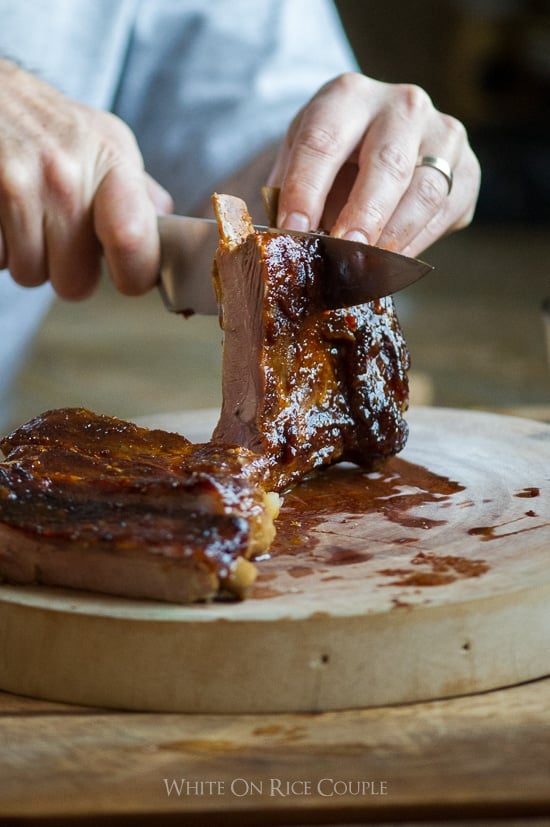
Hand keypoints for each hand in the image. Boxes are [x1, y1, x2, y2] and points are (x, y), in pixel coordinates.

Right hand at [0, 59, 172, 298]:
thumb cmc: (51, 125)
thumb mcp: (106, 141)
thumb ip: (138, 192)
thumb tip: (168, 230)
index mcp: (110, 164)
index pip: (133, 242)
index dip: (134, 275)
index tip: (128, 277)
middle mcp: (65, 175)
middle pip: (76, 281)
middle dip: (67, 270)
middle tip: (60, 236)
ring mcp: (17, 185)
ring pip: (32, 275)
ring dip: (29, 258)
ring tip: (27, 218)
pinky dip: (1, 247)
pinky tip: (5, 214)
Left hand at [269, 73, 480, 256]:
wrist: (376, 142)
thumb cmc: (330, 159)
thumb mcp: (298, 162)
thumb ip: (288, 198)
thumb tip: (278, 248)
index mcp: (347, 97)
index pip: (323, 141)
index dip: (306, 189)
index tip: (293, 231)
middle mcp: (402, 106)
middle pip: (387, 163)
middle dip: (364, 215)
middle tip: (343, 254)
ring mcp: (443, 135)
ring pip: (426, 192)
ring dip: (395, 239)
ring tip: (366, 272)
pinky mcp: (467, 170)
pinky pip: (445, 214)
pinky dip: (417, 246)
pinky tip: (391, 267)